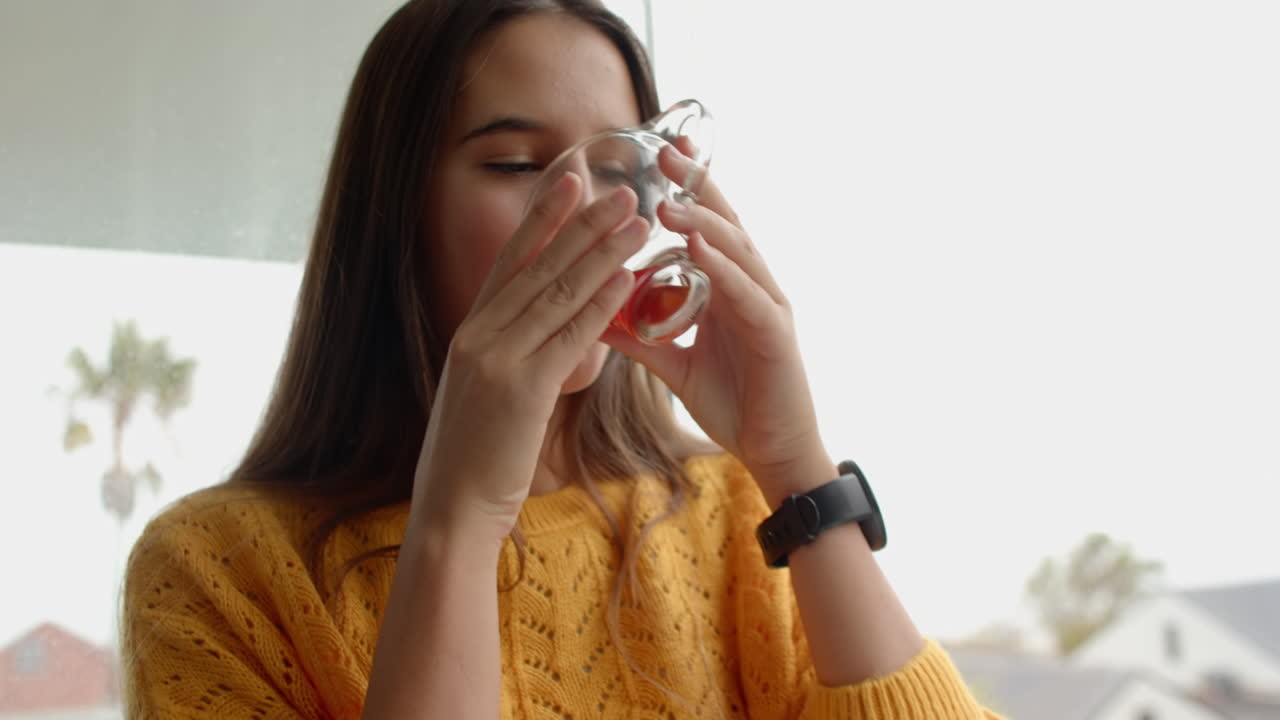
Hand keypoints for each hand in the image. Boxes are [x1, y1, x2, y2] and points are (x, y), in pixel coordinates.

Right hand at [411, 175, 646, 541]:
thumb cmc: (475, 458)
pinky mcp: (521, 389)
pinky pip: (569, 337)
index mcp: (471, 331)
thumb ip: (510, 354)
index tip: (571, 179)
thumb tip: (542, 333)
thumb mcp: (485, 393)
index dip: (543, 217)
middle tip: (621, 187)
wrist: (450, 509)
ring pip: (557, 292)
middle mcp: (480, 334)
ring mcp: (497, 358)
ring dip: (602, 252)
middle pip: (538, 265)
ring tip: (636, 219)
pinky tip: (629, 280)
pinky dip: (601, 305)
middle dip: (582, 222)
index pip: (512, 261)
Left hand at [602, 144, 833, 504]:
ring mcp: (767, 306)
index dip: (688, 190)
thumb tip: (593, 315)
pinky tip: (702, 251)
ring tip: (672, 199)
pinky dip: (725, 270)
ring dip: (705, 223)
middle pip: (725, 225)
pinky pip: (748, 295)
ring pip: (737, 252)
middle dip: (697, 186)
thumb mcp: (673, 363)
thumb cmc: (732, 404)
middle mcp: (751, 287)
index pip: (708, 228)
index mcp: (729, 288)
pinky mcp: (775, 334)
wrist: (773, 452)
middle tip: (667, 150)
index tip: (662, 155)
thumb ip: (640, 336)